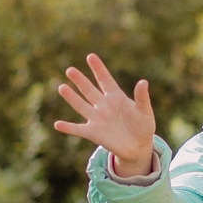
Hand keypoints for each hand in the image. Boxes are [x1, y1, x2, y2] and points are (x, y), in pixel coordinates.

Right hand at [53, 55, 157, 178]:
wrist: (138, 146)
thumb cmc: (143, 126)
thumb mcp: (144, 110)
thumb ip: (142, 97)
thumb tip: (143, 82)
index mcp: (116, 96)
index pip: (105, 80)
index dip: (98, 69)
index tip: (90, 56)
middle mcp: (103, 105)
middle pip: (89, 90)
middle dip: (80, 80)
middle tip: (70, 70)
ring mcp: (97, 118)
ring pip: (81, 106)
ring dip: (71, 97)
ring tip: (62, 87)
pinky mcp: (93, 133)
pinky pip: (78, 129)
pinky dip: (68, 128)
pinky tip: (57, 124)